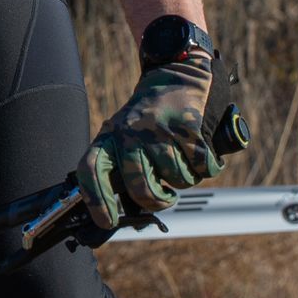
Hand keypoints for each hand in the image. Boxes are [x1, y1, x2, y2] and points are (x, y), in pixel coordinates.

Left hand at [77, 52, 222, 229]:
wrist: (176, 76)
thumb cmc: (148, 118)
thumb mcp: (123, 134)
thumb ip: (119, 166)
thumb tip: (119, 211)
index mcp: (110, 136)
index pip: (91, 171)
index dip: (96, 200)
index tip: (107, 221)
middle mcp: (130, 133)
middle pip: (139, 186)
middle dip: (155, 200)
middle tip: (164, 198)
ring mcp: (160, 130)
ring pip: (175, 179)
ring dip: (183, 179)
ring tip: (180, 162)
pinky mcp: (188, 127)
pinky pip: (201, 167)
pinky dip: (205, 167)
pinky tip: (199, 154)